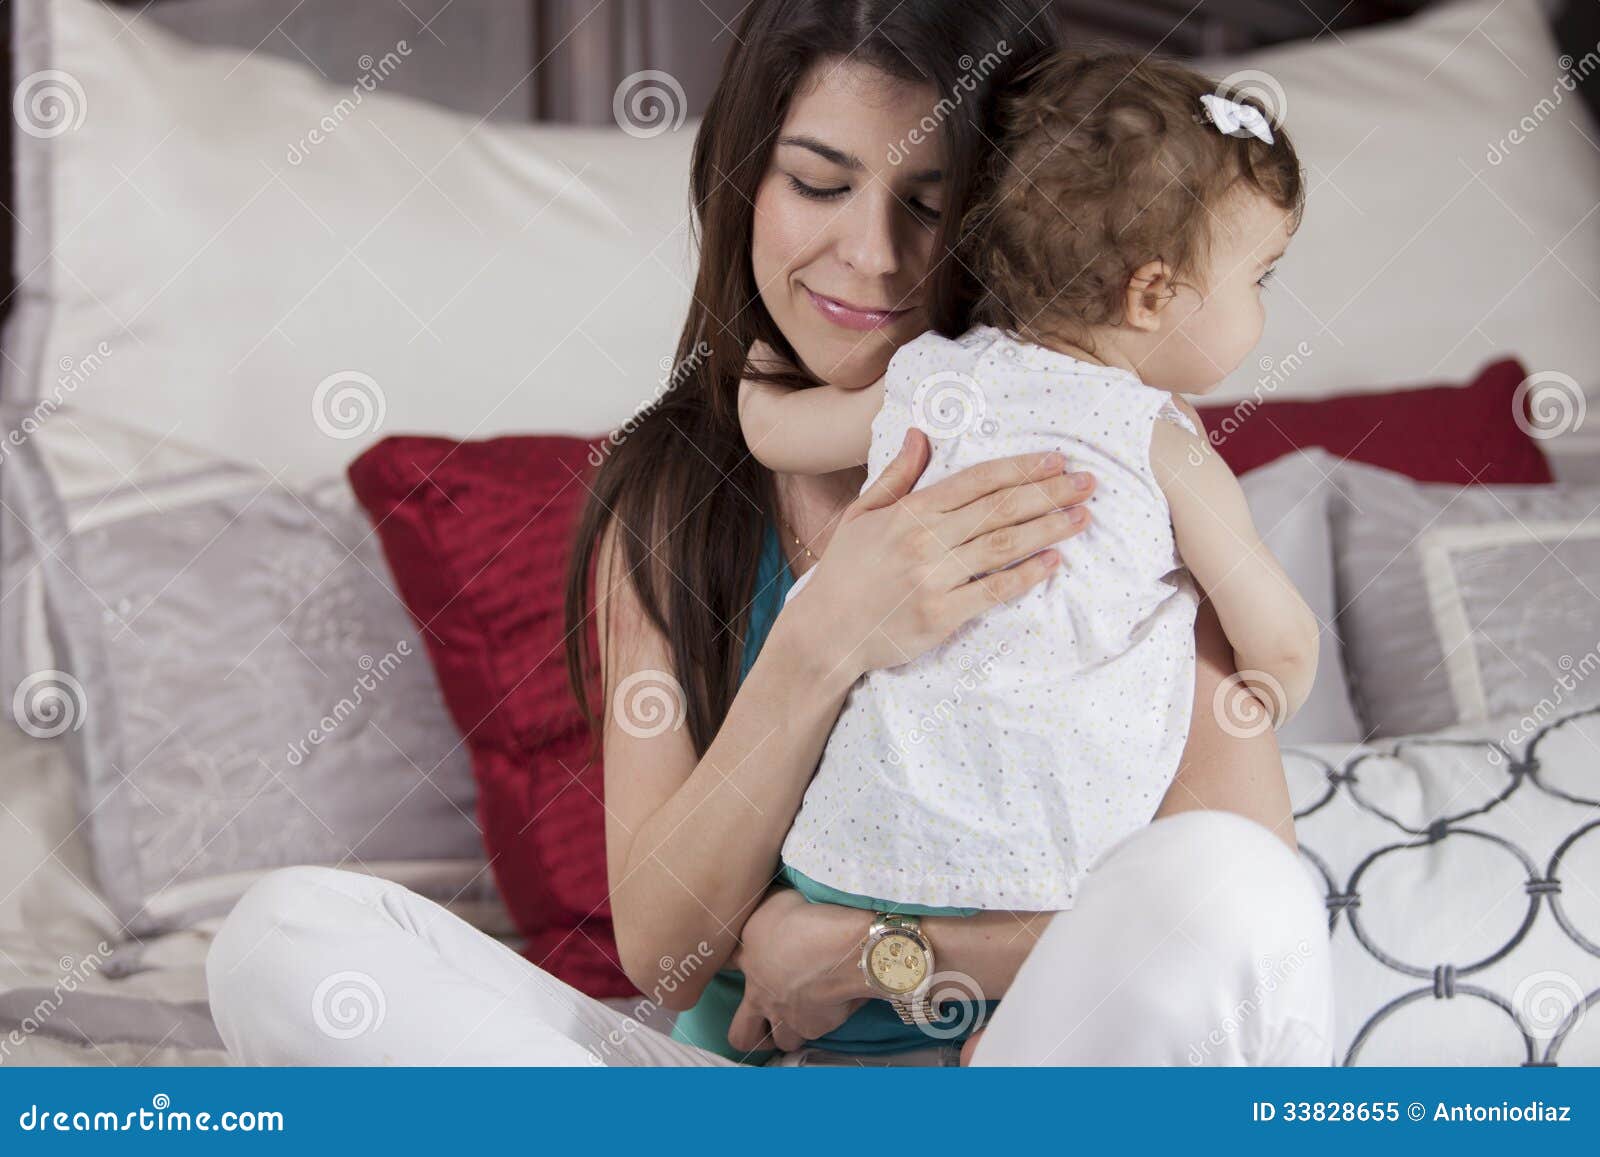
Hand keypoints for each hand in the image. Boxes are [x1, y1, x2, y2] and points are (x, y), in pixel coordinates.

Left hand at [726, 886, 871, 1052]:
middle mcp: (762, 995)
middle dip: (750, 1032)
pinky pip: (813, 1034)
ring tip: (800, 1018)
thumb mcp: (776, 900)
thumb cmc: (806, 919)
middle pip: (741, 1035)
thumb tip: (767, 909)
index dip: (726, 963)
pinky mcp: (815, 1028)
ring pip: (781, 1041)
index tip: (740, 958)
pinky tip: (831, 1007)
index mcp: (748, 960)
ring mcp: (786, 1017)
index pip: (724, 966)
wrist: (841, 948)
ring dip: (788, 1032)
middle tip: (763, 1019)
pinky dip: (820, 1023)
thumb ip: (766, 911)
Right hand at [788, 427, 1094, 678]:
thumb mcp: (861, 515)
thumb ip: (897, 475)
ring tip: (1082, 517)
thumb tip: (921, 434)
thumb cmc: (845, 572)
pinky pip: (993, 591)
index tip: (1056, 461)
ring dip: (1047, 529)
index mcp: (908, 512)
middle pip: (998, 510)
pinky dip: (1026, 575)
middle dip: (1048, 493)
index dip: (1019, 469)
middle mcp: (924, 541)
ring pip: (1002, 546)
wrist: (824, 632)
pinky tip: (1053, 561)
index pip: (975, 482)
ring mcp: (933, 579)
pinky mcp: (941, 615)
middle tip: (1087, 483)